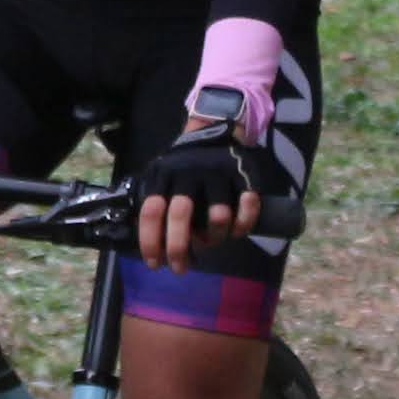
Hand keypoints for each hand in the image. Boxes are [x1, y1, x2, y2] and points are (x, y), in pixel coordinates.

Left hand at [133, 112, 288, 267]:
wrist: (216, 129)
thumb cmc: (184, 166)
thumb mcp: (162, 177)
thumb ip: (156, 203)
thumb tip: (151, 248)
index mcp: (164, 176)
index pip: (151, 211)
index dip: (150, 241)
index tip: (153, 264)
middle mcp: (188, 174)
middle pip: (180, 216)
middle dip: (177, 248)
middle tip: (179, 269)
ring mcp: (218, 174)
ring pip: (218, 216)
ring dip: (214, 237)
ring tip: (212, 242)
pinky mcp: (244, 176)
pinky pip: (248, 207)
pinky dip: (244, 224)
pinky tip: (238, 232)